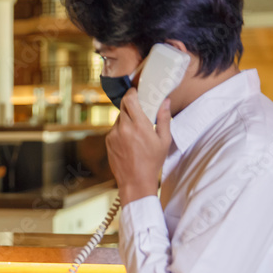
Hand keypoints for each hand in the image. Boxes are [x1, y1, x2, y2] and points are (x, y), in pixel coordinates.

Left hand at [106, 90, 171, 204]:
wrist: (135, 181)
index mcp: (139, 126)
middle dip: (130, 104)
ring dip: (126, 119)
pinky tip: (129, 140)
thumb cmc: (152, 162)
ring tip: (137, 130)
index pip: (130, 100)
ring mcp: (113, 134)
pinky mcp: (107, 141)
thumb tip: (165, 101)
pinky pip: (114, 129)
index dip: (132, 93)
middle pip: (123, 106)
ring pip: (119, 118)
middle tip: (139, 107)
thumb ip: (164, 119)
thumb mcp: (164, 140)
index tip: (136, 91)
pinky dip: (121, 129)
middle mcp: (123, 128)